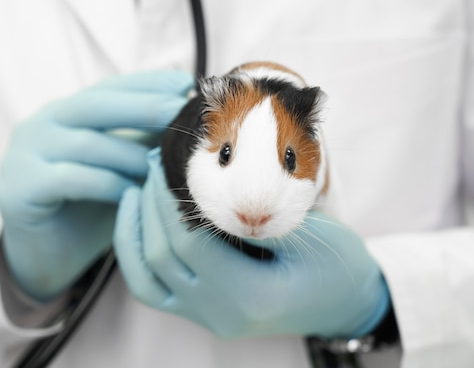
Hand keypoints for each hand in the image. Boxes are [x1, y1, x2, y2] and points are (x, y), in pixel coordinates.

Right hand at [0, 71, 193, 300]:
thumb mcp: (118, 168)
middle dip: (142, 106)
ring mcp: (22, 155)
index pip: (107, 89)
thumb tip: (183, 112)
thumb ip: (140, 141)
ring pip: (87, 144)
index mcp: (62, 113)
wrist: (44, 257)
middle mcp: (39, 125)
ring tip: (164, 164)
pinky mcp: (20, 189)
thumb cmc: (89, 208)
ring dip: (130, 153)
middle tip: (178, 110)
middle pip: (94, 105)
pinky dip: (107, 184)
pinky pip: (71, 179)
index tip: (185, 83)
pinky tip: (133, 193)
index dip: (145, 83)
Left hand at [114, 148, 389, 338]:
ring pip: (146, 279)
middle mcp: (222, 314)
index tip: (163, 163)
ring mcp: (210, 319)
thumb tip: (201, 189)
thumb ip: (252, 216)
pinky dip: (137, 259)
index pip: (188, 242)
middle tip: (150, 163)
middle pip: (162, 256)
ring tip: (136, 192)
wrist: (346, 303)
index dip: (168, 200)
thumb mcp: (306, 233)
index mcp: (250, 295)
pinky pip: (154, 292)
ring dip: (134, 232)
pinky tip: (138, 228)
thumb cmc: (337, 265)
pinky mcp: (204, 315)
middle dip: (149, 205)